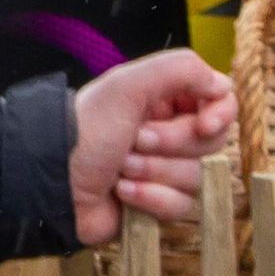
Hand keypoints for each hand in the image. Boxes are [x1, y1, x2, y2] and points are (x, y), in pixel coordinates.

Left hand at [68, 49, 234, 244]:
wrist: (52, 181)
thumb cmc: (85, 129)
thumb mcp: (128, 85)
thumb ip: (180, 69)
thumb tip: (222, 86)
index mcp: (166, 99)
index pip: (221, 102)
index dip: (219, 114)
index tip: (204, 122)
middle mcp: (170, 132)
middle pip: (212, 142)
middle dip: (172, 144)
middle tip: (135, 140)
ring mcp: (166, 169)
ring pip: (198, 177)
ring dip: (155, 171)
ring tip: (121, 167)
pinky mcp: (158, 203)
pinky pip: (181, 206)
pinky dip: (151, 198)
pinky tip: (122, 192)